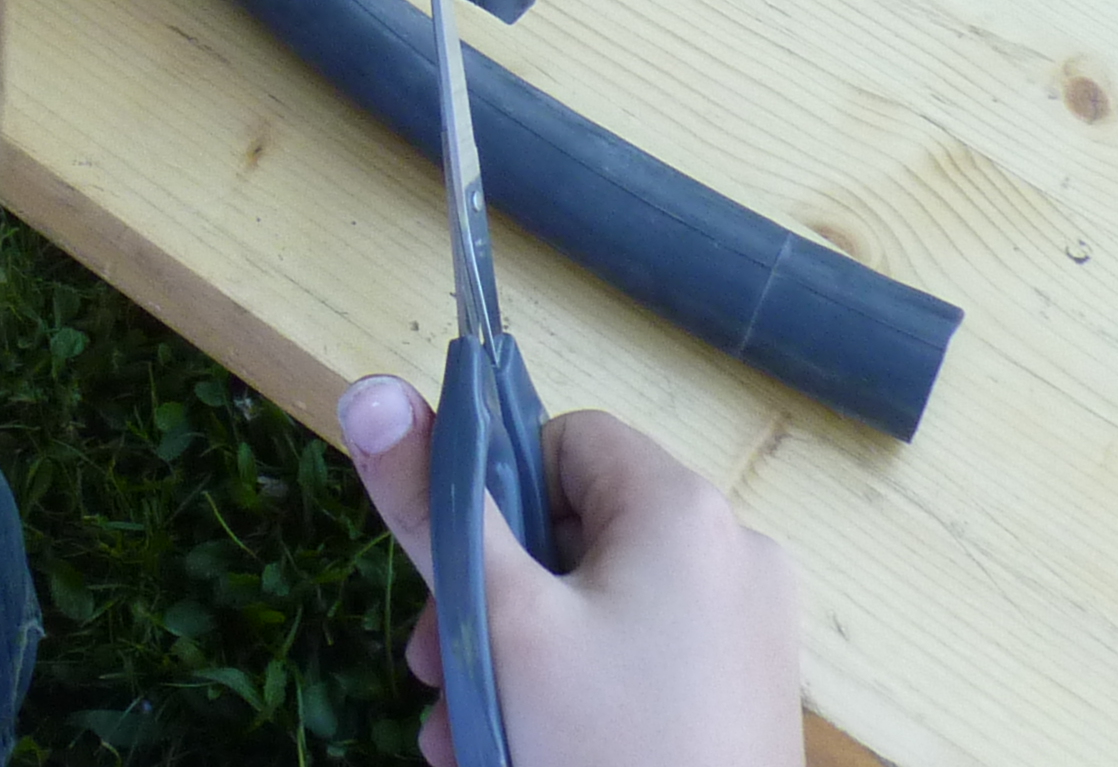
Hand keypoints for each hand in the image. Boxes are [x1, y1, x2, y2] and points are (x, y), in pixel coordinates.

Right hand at [338, 378, 803, 766]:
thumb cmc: (605, 749)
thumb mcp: (500, 625)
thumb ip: (432, 505)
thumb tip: (367, 387)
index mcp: (683, 510)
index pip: (563, 440)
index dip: (492, 498)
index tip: (452, 578)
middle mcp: (734, 552)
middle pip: (575, 530)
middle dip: (490, 599)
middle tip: (433, 674)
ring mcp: (750, 629)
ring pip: (601, 605)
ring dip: (520, 657)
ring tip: (466, 733)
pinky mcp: (747, 694)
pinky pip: (643, 656)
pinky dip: (581, 688)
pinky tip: (525, 750)